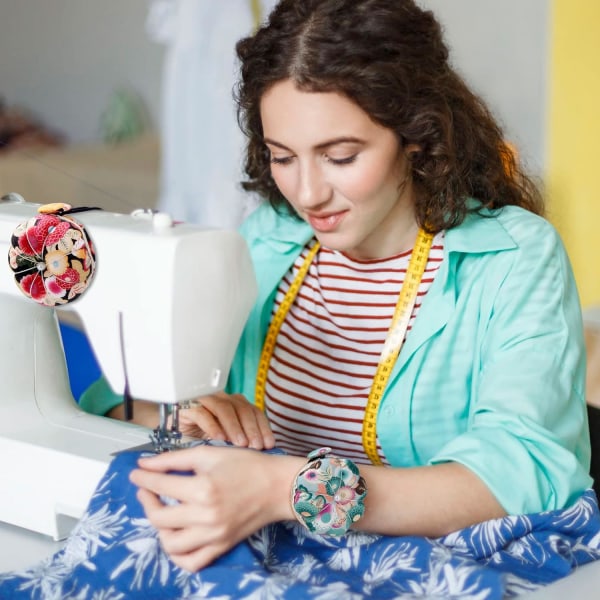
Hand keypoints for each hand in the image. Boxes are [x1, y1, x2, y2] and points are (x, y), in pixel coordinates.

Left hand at [129, 445, 300, 571]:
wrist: (277, 485)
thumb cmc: (246, 464)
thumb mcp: (209, 453)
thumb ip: (173, 459)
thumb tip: (144, 464)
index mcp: (202, 489)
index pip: (160, 486)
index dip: (143, 477)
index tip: (135, 472)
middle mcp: (205, 516)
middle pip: (159, 517)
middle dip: (146, 500)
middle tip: (146, 488)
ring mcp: (213, 536)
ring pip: (170, 544)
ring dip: (159, 528)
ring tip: (161, 511)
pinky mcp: (221, 546)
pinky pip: (191, 562)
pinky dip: (177, 554)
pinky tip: (176, 535)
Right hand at [179, 392, 274, 449]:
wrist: (172, 434)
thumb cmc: (201, 438)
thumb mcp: (225, 441)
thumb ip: (240, 441)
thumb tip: (260, 452)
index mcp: (235, 405)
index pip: (254, 411)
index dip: (263, 427)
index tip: (268, 444)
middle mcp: (222, 399)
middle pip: (242, 408)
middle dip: (251, 428)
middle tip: (255, 445)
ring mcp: (205, 401)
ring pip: (225, 408)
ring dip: (234, 426)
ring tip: (241, 443)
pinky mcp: (188, 406)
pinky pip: (202, 413)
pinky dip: (212, 426)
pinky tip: (219, 438)